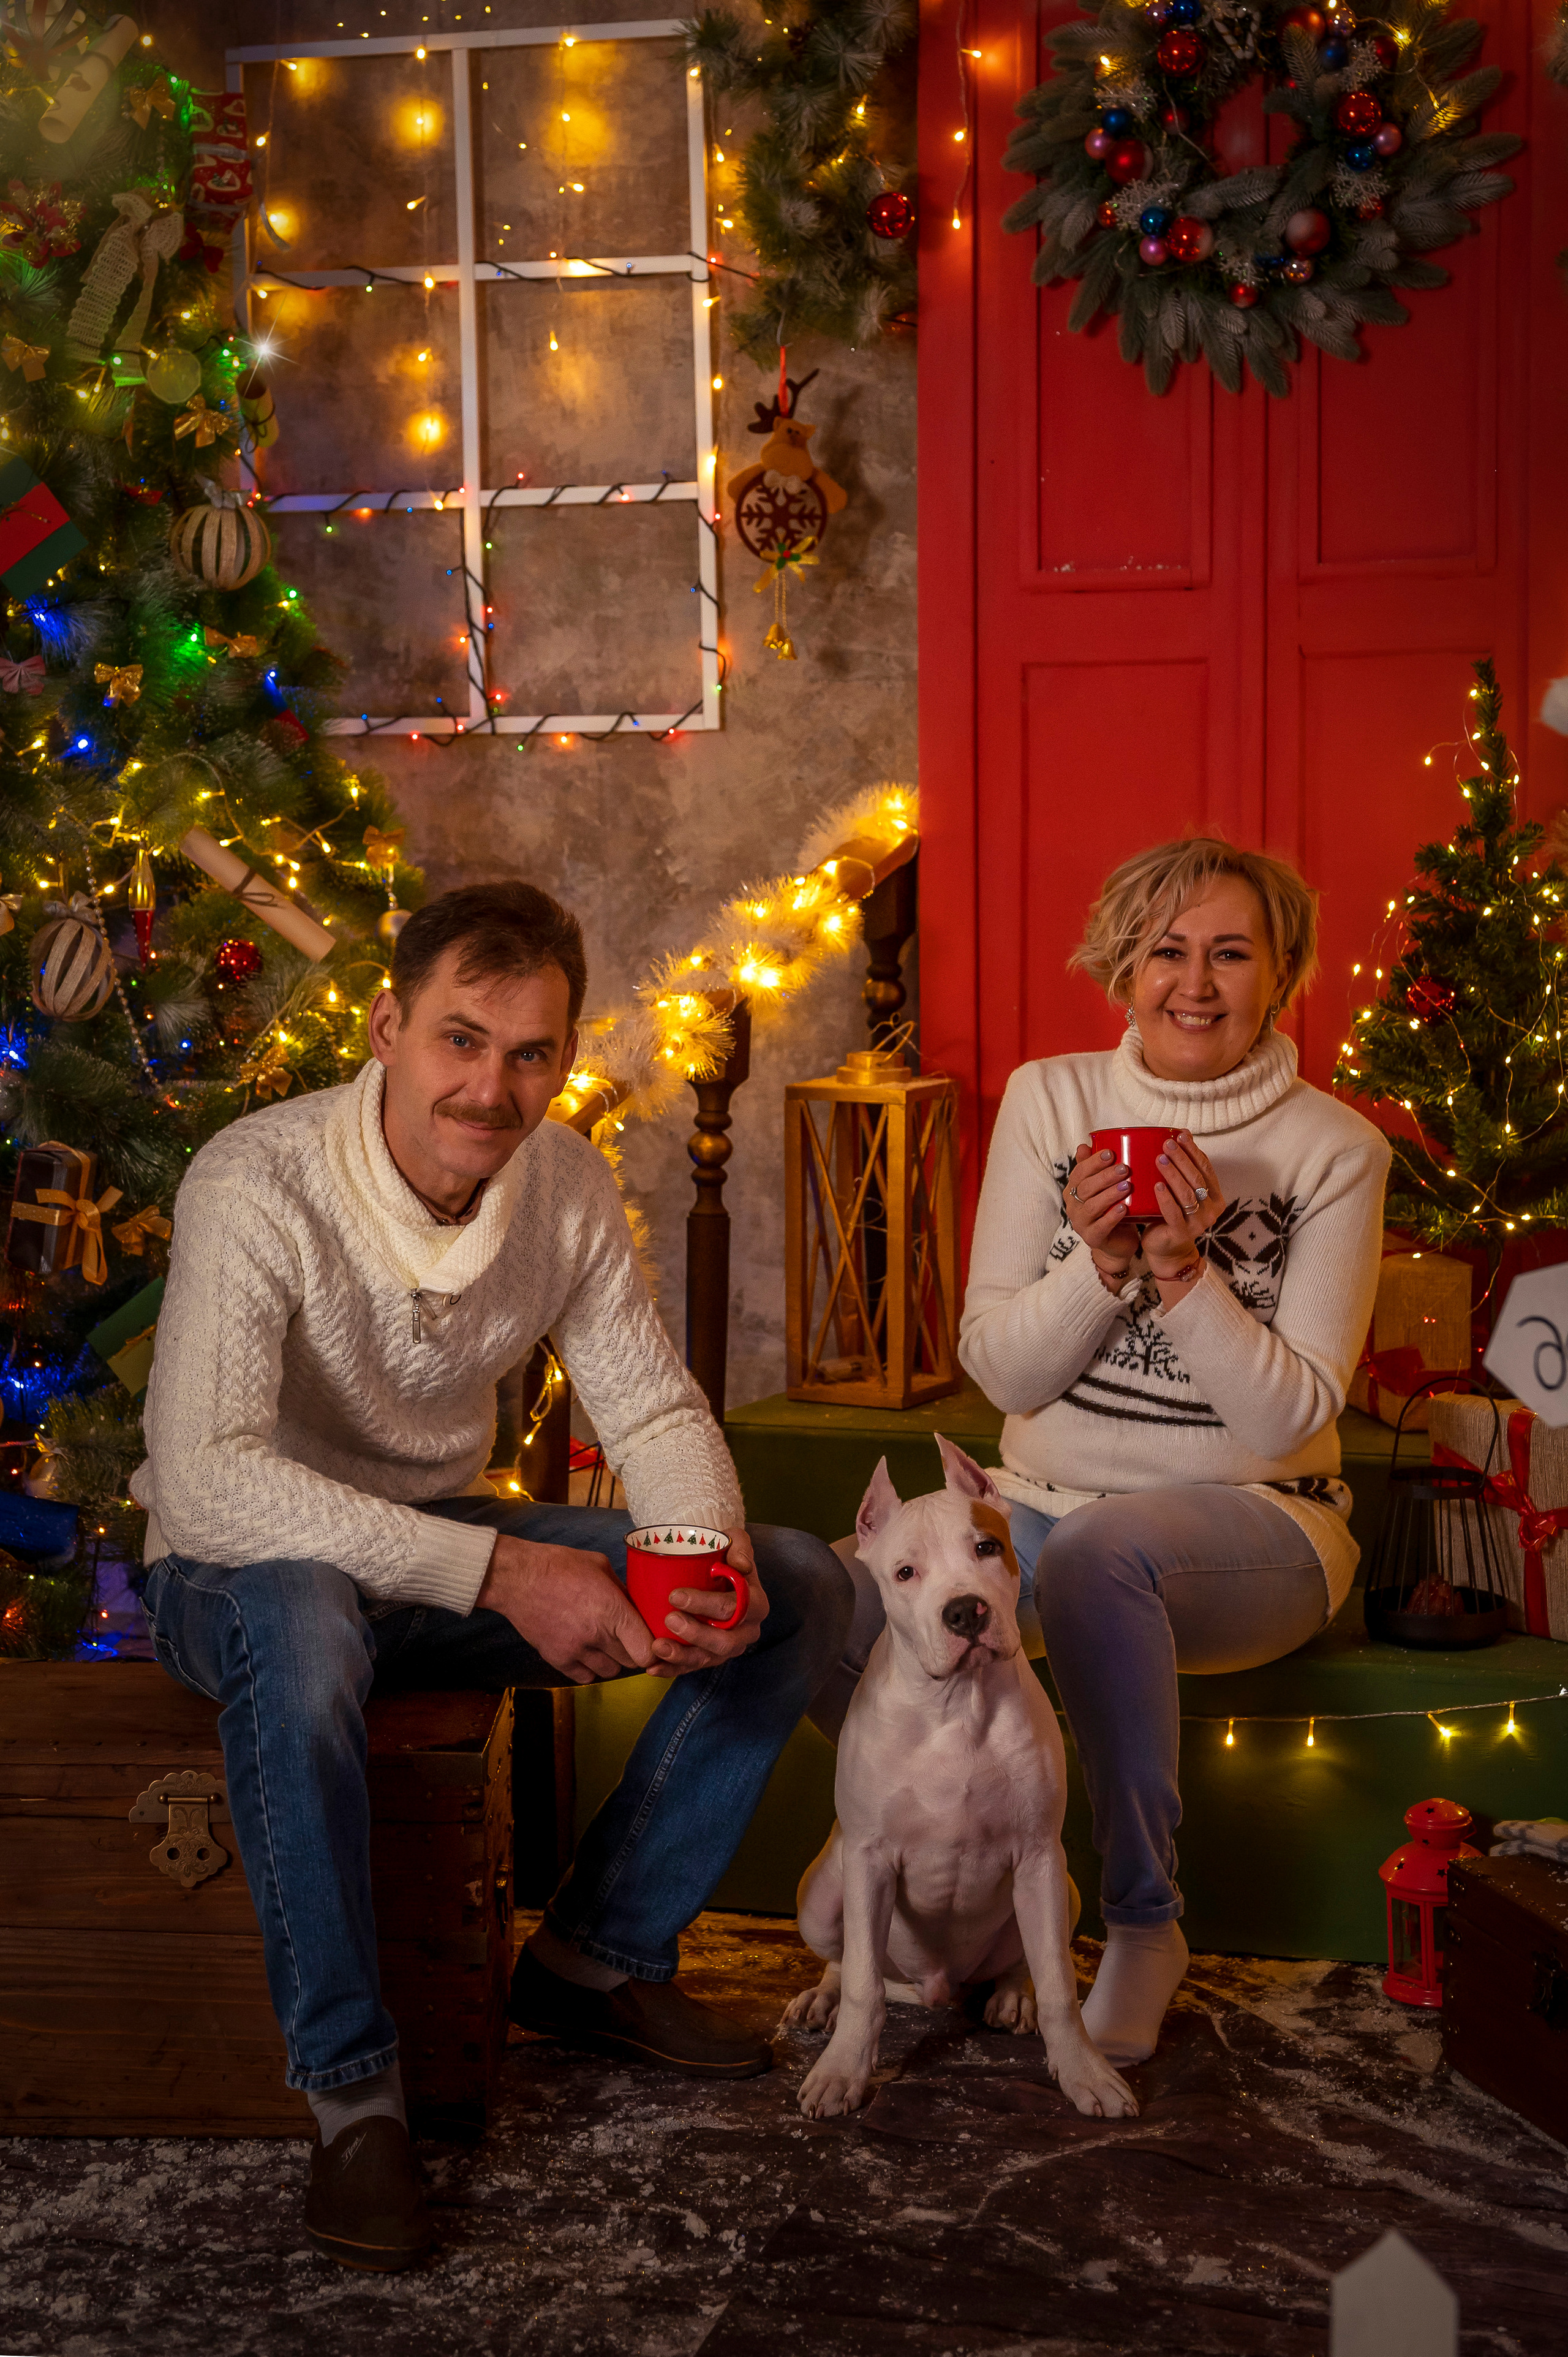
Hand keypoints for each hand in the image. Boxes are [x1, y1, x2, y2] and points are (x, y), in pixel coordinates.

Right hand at [476, 1534, 653, 1684]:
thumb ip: (621, 1590)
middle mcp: (597, 1634)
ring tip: (604, 1642)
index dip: (651, 1648)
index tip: (649, 1640)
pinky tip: (586, 1651)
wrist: (517, 1577)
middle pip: (630, 1662)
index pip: (645, 1650)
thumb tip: (637, 1606)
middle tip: (627, 1637)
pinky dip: (589, 1668)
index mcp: (613, 1610)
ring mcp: (576, 1650)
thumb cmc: (559, 1565)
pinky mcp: (557, 1659)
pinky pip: (585, 1677)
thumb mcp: (600, 1566)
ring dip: (611, 1660)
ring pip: (609, 1672)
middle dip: (633, 1650)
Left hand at [645, 1528, 769, 1680]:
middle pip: (724, 1640)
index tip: (675, 1595)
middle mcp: (746, 1630)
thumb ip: (740, 1545)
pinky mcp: (710, 1657)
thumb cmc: (723, 1555)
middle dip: (695, 1633)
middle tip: (668, 1620)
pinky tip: (653, 1668)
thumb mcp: (735, 1541)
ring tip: (658, 1647)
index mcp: (755, 1604)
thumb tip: (741, 1565)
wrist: (714, 1570)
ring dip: (682, 1656)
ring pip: (708, 1659)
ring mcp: (728, 1647)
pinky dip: (672, 1669)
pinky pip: (692, 1668)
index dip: (706, 1605)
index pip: (734, 1608)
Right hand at [1064, 1142, 1138, 1274]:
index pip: (1079, 1173)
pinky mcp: (1092, 1238)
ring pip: (1092, 1206)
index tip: (1111, 1153)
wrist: (1118, 1242)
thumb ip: (1094, 1168)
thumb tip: (1084, 1144)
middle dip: (1105, 1176)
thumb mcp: (1104, 1187)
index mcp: (1073, 1190)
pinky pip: (1100, 1227)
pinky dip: (1112, 1217)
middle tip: (1124, 1168)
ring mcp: (1081, 1224)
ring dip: (1109, 1195)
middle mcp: (1073, 1206)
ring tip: (1127, 1186)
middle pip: (1085, 1188)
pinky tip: (1124, 1208)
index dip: (1093, 1162)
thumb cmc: (1111, 1209)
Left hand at [1140, 1131, 1223, 1281]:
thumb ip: (1183, 1172)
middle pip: (1197, 1178)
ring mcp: (1199, 1223)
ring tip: (1160, 1159)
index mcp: (1215, 1196)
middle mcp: (1211, 1210)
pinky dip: (1165, 1198)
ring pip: (1187, 1194)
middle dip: (1182, 1158)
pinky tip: (1157, 1185)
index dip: (1194, 1151)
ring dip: (1173, 1175)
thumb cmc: (1171, 1215)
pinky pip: (1174, 1213)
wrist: (1166, 1249)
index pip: (1206, 1168)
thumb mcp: (1181, 1192)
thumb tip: (1179, 1135)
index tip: (1181, 1134)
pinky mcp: (1182, 1233)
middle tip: (1167, 1143)